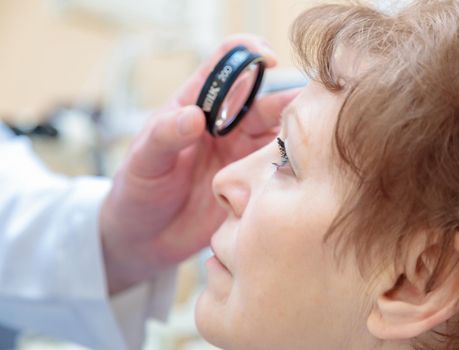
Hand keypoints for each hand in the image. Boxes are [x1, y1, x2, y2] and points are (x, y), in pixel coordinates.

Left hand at [100, 34, 298, 293]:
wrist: (144, 238)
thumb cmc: (136, 191)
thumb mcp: (143, 160)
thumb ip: (165, 135)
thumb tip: (194, 116)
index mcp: (197, 104)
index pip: (226, 64)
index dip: (248, 52)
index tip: (268, 59)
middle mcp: (225, 126)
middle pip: (265, 102)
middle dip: (289, 101)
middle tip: (312, 110)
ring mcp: (241, 155)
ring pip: (279, 136)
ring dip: (297, 137)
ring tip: (315, 145)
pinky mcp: (250, 185)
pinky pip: (278, 171)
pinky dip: (294, 168)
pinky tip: (305, 175)